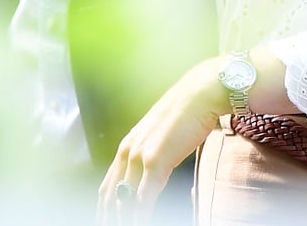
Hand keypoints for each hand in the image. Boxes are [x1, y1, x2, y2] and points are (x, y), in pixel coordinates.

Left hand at [96, 47, 293, 224]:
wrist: (201, 92)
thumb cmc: (186, 112)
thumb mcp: (161, 134)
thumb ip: (151, 152)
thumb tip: (151, 175)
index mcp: (127, 146)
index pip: (107, 188)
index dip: (106, 209)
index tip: (109, 221)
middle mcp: (128, 151)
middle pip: (110, 198)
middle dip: (112, 217)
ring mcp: (140, 156)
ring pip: (124, 201)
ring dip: (125, 219)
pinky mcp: (155, 161)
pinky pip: (143, 199)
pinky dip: (141, 216)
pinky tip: (143, 222)